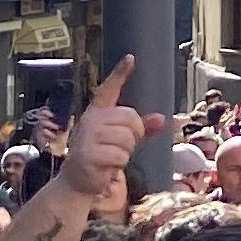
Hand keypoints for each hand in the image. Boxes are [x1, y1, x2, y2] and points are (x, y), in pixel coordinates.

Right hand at [64, 58, 145, 206]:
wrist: (78, 182)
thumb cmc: (101, 157)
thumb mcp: (121, 140)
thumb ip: (141, 129)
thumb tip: (163, 119)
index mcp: (98, 113)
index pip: (109, 89)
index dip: (120, 73)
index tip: (130, 58)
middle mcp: (91, 120)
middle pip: (131, 119)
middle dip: (133, 137)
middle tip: (118, 148)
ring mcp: (87, 136)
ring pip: (127, 139)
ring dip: (125, 153)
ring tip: (110, 158)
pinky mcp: (88, 154)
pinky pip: (120, 155)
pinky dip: (118, 164)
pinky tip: (105, 167)